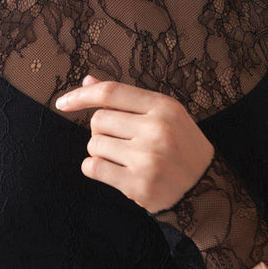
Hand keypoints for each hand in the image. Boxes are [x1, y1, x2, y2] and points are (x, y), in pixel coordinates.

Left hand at [55, 75, 213, 211]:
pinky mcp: (138, 185)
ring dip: (101, 151)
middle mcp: (156, 129)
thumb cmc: (180, 146)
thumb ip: (127, 98)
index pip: (111, 93)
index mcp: (164, 106)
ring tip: (124, 158)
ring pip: (94, 144)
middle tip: (123, 141)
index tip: (62, 103)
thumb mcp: (164, 114)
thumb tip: (88, 81)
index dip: (81, 95)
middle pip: (99, 120)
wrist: (205, 187)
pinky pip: (93, 168)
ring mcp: (147, 158)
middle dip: (102, 130)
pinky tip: (114, 171)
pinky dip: (95, 169)